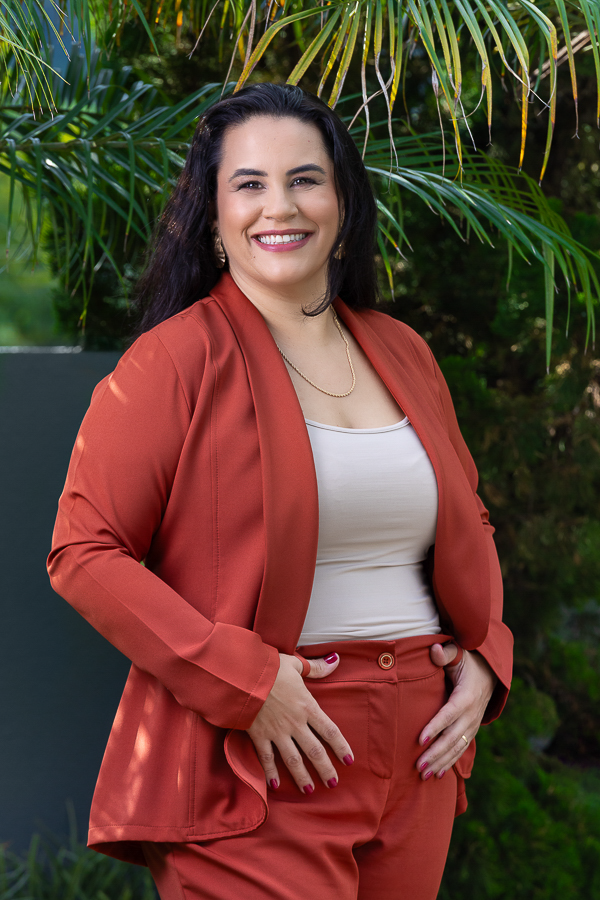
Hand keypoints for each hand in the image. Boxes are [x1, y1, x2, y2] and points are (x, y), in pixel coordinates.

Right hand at [247, 652, 353, 794]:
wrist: (244, 675)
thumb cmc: (271, 667)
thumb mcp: (296, 665)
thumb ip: (317, 667)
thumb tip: (336, 660)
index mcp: (307, 706)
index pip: (330, 731)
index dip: (341, 747)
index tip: (349, 761)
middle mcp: (295, 723)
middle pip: (315, 751)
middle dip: (325, 769)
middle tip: (333, 784)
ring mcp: (277, 732)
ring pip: (293, 759)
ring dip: (302, 776)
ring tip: (310, 790)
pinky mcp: (259, 735)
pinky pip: (266, 757)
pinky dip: (270, 772)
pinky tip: (275, 785)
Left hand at [415, 643, 496, 780]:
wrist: (490, 673)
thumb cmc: (468, 662)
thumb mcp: (459, 653)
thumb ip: (446, 653)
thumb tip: (435, 649)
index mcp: (467, 696)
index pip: (449, 714)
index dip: (435, 727)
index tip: (419, 739)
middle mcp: (472, 714)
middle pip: (452, 737)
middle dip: (435, 753)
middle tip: (418, 766)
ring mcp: (473, 725)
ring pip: (456, 748)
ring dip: (441, 762)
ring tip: (423, 775)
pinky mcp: (471, 730)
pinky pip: (461, 750)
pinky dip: (450, 763)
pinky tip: (438, 775)